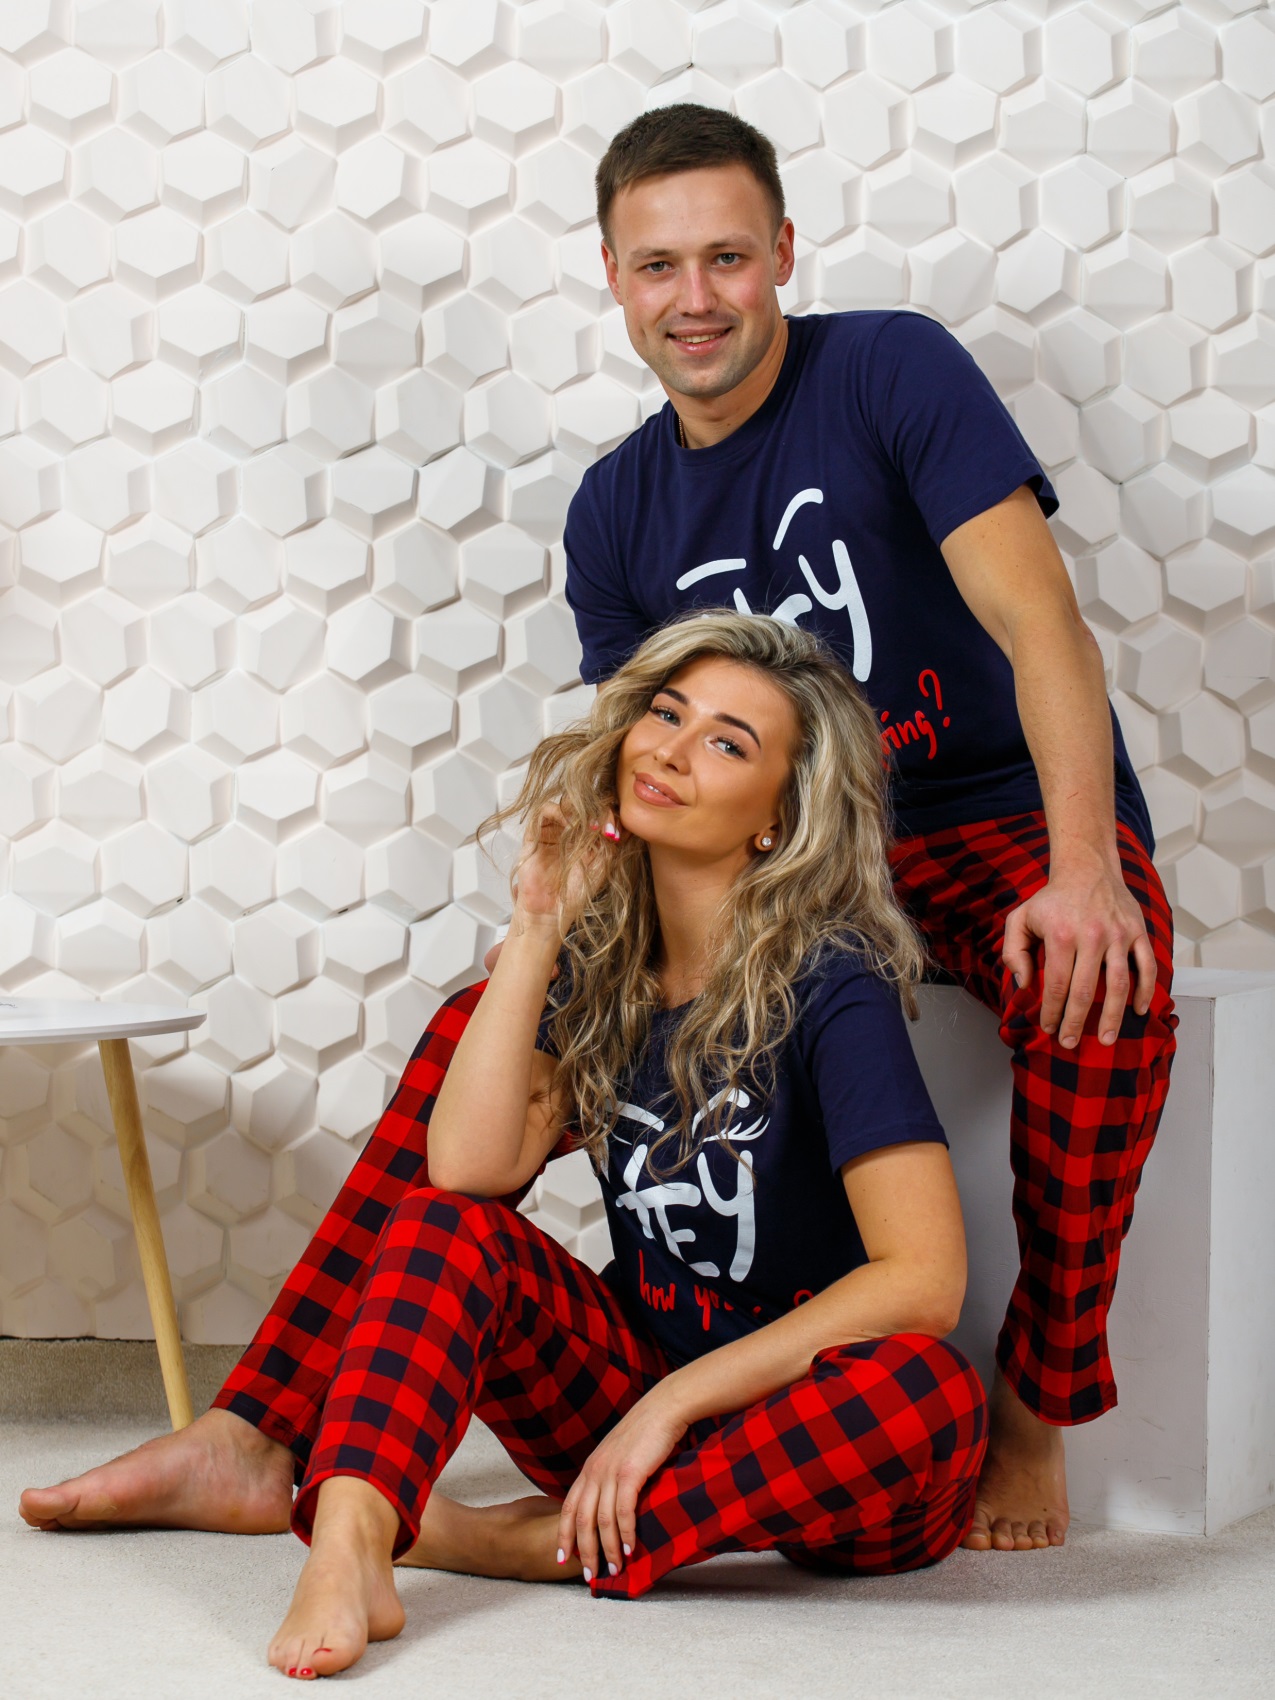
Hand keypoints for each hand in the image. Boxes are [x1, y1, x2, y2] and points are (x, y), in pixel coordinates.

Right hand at [484, 806, 622, 972]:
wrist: (551, 913)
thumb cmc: (574, 895)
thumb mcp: (603, 865)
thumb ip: (612, 842)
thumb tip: (625, 822)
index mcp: (587, 838)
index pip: (599, 813)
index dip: (610, 815)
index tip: (617, 830)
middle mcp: (570, 833)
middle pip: (584, 805)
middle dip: (599, 812)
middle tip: (607, 826)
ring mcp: (552, 832)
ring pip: (566, 804)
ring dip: (581, 810)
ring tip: (592, 827)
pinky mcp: (535, 835)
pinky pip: (544, 811)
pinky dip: (559, 812)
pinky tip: (571, 824)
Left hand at [556, 1385, 686, 1582]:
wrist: (662, 1409)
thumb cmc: (645, 1433)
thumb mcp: (619, 1455)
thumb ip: (611, 1478)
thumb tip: (614, 1505)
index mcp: (590, 1468)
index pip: (567, 1508)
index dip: (563, 1535)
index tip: (562, 1558)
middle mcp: (594, 1471)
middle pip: (580, 1520)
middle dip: (583, 1551)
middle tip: (588, 1575)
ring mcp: (610, 1472)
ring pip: (601, 1521)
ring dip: (606, 1549)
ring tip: (614, 1570)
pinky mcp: (630, 1473)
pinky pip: (623, 1511)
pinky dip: (624, 1534)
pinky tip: (628, 1549)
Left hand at [1002, 860, 1156, 1048]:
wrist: (1087, 868)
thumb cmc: (1052, 899)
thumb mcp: (1020, 918)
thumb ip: (1013, 952)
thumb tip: (1025, 985)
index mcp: (1061, 935)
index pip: (1056, 985)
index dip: (1052, 1011)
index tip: (1049, 1028)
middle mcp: (1092, 936)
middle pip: (1085, 991)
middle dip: (1076, 1022)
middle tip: (1070, 1043)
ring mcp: (1119, 934)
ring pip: (1119, 984)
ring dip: (1113, 1016)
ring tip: (1105, 1039)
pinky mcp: (1138, 931)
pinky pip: (1147, 967)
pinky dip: (1145, 991)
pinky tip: (1138, 1011)